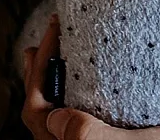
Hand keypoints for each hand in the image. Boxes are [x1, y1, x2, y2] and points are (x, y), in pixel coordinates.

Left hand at [22, 24, 159, 139]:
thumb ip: (92, 137)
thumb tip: (52, 119)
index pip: (39, 114)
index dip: (37, 72)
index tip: (55, 30)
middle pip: (44, 115)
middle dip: (40, 73)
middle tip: (48, 35)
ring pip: (63, 115)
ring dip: (56, 82)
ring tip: (57, 51)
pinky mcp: (121, 135)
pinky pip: (85, 116)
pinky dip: (76, 91)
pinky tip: (88, 71)